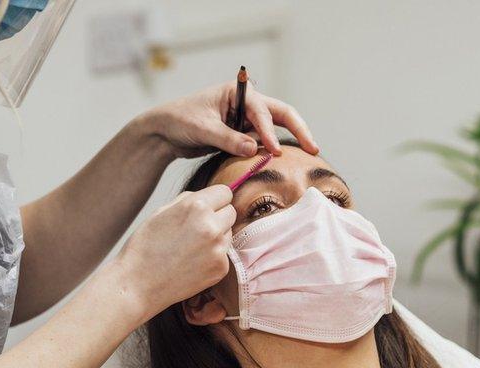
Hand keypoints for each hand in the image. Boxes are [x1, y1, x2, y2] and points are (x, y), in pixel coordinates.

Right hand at [110, 185, 235, 321]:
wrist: (138, 285)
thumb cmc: (144, 247)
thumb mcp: (161, 212)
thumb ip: (188, 200)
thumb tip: (208, 197)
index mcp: (196, 207)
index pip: (224, 192)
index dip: (215, 199)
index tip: (208, 207)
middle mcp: (211, 226)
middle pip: (231, 212)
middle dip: (218, 216)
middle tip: (197, 229)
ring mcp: (218, 249)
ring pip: (229, 233)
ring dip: (217, 236)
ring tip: (191, 247)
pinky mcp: (221, 268)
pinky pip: (224, 254)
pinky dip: (213, 256)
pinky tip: (193, 262)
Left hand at [138, 81, 319, 158]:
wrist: (165, 131)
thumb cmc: (180, 121)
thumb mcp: (203, 129)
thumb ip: (228, 139)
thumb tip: (255, 151)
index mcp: (237, 92)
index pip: (262, 111)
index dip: (270, 132)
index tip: (275, 152)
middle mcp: (246, 102)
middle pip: (281, 113)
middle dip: (298, 129)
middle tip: (313, 149)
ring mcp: (246, 119)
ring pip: (276, 127)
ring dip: (289, 140)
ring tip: (307, 156)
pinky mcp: (243, 134)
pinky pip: (264, 141)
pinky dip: (273, 150)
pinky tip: (284, 163)